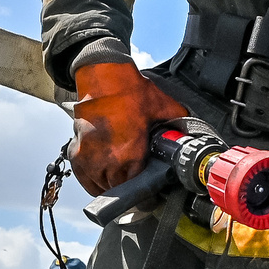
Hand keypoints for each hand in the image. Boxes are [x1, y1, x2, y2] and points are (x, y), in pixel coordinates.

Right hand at [68, 61, 187, 194]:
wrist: (103, 78)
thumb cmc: (129, 92)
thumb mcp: (163, 109)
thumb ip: (178, 125)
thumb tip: (191, 133)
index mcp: (129, 154)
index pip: (136, 187)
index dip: (145, 191)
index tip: (149, 191)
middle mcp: (106, 160)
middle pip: (117, 190)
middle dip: (127, 188)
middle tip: (136, 183)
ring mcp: (89, 158)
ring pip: (101, 187)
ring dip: (111, 186)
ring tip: (120, 180)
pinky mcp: (77, 153)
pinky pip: (86, 180)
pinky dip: (94, 182)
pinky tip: (103, 179)